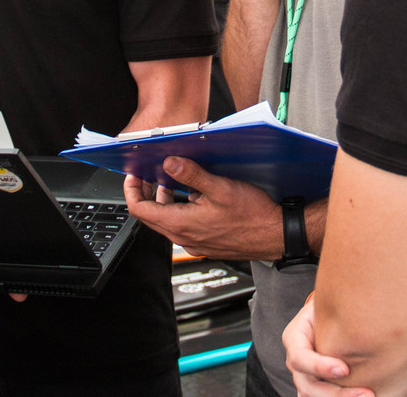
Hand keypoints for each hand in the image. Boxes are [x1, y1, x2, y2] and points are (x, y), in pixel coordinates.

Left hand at [123, 157, 283, 259]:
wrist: (275, 234)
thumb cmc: (253, 216)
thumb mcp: (220, 188)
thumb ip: (192, 175)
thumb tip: (169, 164)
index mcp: (181, 224)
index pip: (140, 210)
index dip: (131, 190)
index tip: (133, 175)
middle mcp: (184, 238)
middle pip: (150, 216)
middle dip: (145, 193)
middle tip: (148, 174)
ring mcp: (194, 242)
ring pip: (166, 221)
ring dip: (163, 200)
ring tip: (170, 181)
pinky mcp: (205, 242)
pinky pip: (182, 226)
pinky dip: (178, 209)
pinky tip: (194, 196)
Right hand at [284, 295, 367, 396]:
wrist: (329, 316)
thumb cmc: (330, 307)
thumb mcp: (326, 303)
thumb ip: (335, 307)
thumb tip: (358, 305)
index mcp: (294, 338)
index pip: (300, 358)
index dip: (320, 367)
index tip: (346, 370)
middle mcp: (296, 361)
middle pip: (308, 386)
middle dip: (337, 394)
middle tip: (367, 393)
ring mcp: (303, 377)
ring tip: (368, 395)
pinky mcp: (314, 386)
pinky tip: (359, 395)